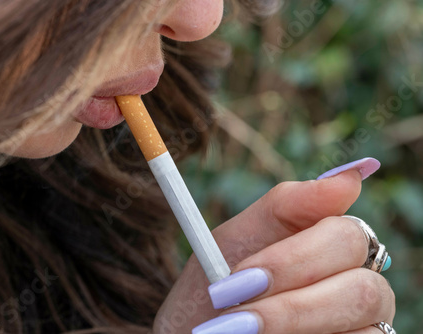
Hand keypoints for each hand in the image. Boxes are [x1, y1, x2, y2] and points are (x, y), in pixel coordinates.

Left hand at [153, 169, 395, 332]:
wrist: (196, 331)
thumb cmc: (218, 287)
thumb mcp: (236, 241)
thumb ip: (285, 205)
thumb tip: (348, 176)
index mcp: (329, 243)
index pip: (344, 231)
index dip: (294, 255)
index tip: (246, 273)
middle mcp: (358, 278)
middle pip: (358, 276)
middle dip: (288, 290)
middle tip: (233, 303)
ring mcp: (364, 319)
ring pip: (359, 308)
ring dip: (291, 319)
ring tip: (237, 327)